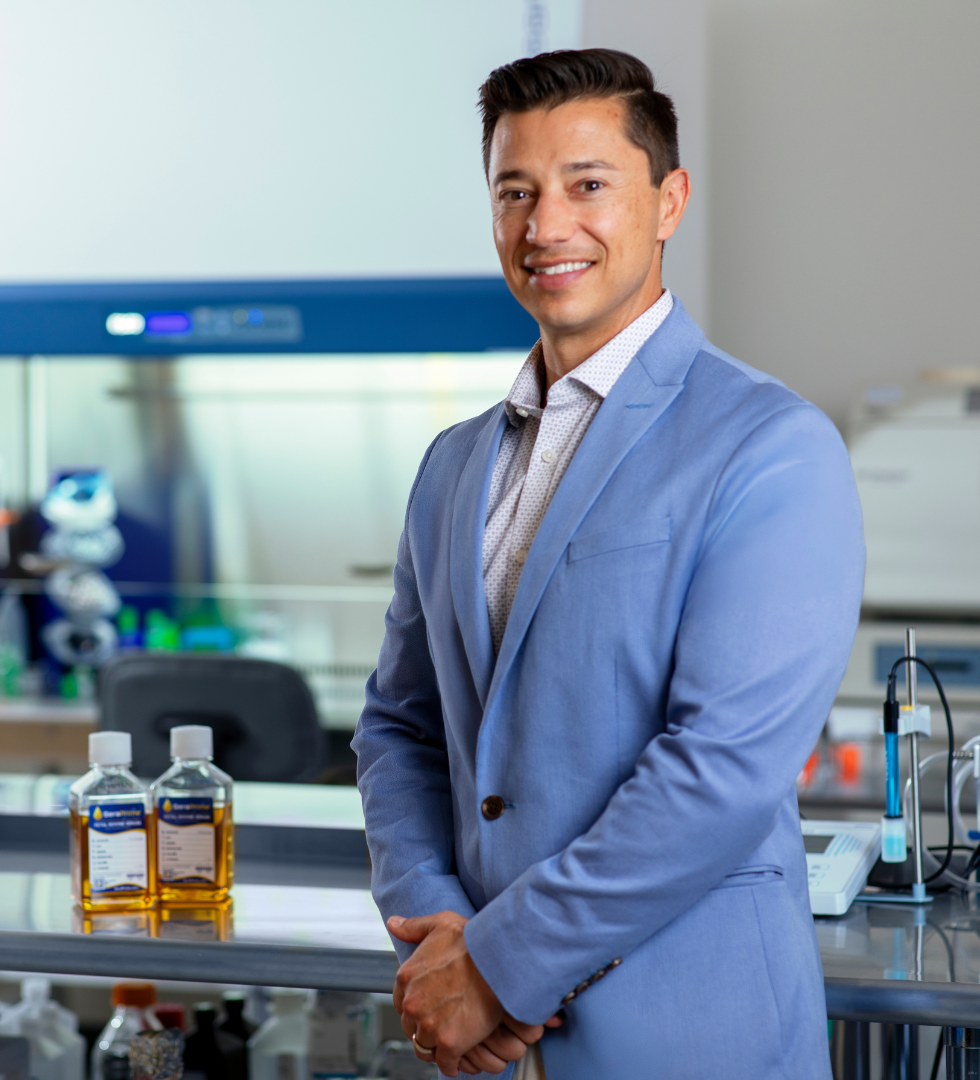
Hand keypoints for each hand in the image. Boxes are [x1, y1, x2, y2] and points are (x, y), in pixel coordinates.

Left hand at [389, 911, 558, 1075]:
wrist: (498, 960)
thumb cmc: (473, 940)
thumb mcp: (440, 923)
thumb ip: (414, 926)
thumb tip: (393, 924)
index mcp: (406, 977)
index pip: (401, 1002)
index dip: (417, 1006)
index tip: (431, 1006)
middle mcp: (412, 1003)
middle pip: (411, 1026)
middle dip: (425, 1027)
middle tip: (444, 1023)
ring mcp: (428, 1024)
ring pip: (425, 1047)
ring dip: (436, 1046)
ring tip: (452, 1041)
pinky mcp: (448, 1043)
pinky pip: (445, 1063)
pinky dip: (451, 1064)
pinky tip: (460, 1058)